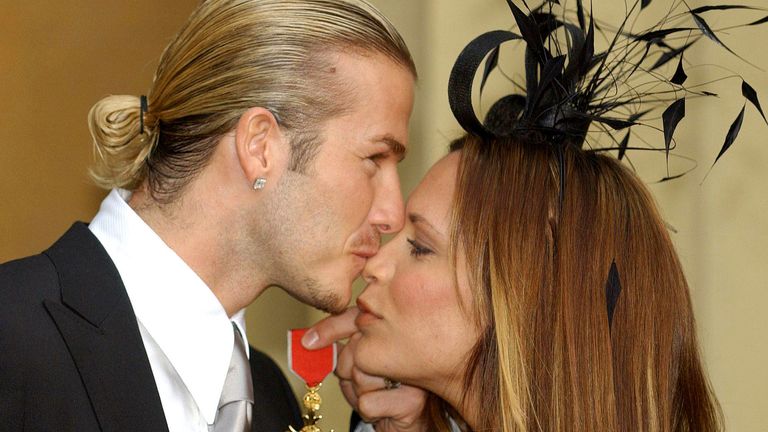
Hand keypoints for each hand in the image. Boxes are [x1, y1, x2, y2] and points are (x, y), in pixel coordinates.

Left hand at [303, 308, 427, 430]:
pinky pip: (367, 403)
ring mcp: (413, 372)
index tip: (308, 342)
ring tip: (377, 395)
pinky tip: (383, 409)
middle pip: (355, 351)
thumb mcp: (359, 365)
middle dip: (348, 372)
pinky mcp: (413, 400)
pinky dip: (368, 412)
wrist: (410, 422)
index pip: (356, 319)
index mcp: (393, 330)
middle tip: (364, 382)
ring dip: (359, 394)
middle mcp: (407, 346)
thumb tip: (310, 342)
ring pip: (360, 378)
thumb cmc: (382, 391)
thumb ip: (342, 348)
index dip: (330, 329)